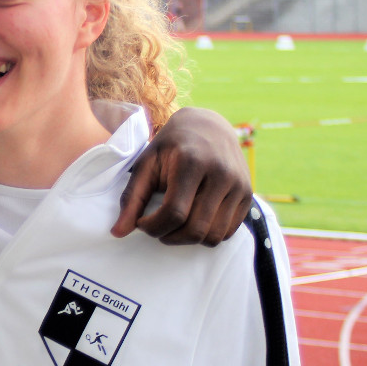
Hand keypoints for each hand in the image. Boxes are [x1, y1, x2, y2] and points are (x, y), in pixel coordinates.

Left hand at [111, 107, 252, 245]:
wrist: (208, 126)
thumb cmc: (171, 146)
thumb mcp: (146, 164)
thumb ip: (132, 198)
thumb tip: (118, 233)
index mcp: (192, 162)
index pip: (174, 212)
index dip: (153, 227)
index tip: (142, 223)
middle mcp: (221, 174)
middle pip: (195, 229)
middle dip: (169, 237)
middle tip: (157, 228)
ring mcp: (239, 185)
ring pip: (213, 235)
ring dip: (188, 240)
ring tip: (173, 225)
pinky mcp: (248, 194)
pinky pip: (227, 232)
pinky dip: (206, 234)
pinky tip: (192, 221)